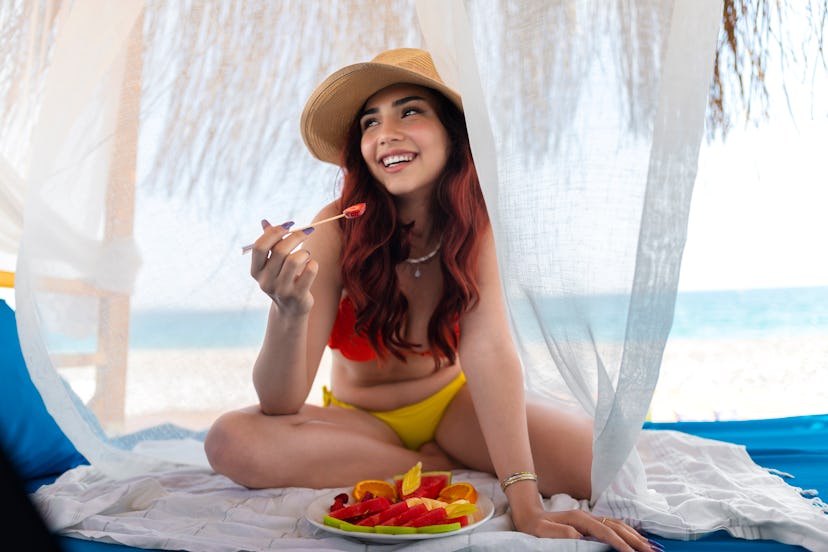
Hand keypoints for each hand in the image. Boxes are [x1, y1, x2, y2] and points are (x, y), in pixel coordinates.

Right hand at [250, 220, 317, 315]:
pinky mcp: (298, 295)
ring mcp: (281, 290)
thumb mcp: (272, 264)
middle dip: (296, 237)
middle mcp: (265, 281)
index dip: (274, 232)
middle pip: (280, 250)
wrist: (290, 309)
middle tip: (307, 231)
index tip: (289, 225)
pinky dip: (313, 263)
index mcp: (256, 271)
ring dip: (305, 252)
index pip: (260, 246)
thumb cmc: (282, 279)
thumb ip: (269, 243)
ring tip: (306, 255)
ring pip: (295, 260)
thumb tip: (265, 222)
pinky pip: (310, 270)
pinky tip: (311, 266)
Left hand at [510, 506, 658, 551]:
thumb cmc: (536, 527)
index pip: (605, 532)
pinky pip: (613, 525)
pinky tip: (634, 536)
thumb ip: (561, 532)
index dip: (619, 543)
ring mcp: (590, 517)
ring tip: (649, 545)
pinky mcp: (590, 521)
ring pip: (618, 524)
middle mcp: (588, 516)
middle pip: (617, 526)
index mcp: (579, 519)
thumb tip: (579, 536)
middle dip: (635, 539)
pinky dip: (627, 530)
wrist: (529, 515)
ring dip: (634, 534)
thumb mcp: (544, 531)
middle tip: (651, 551)